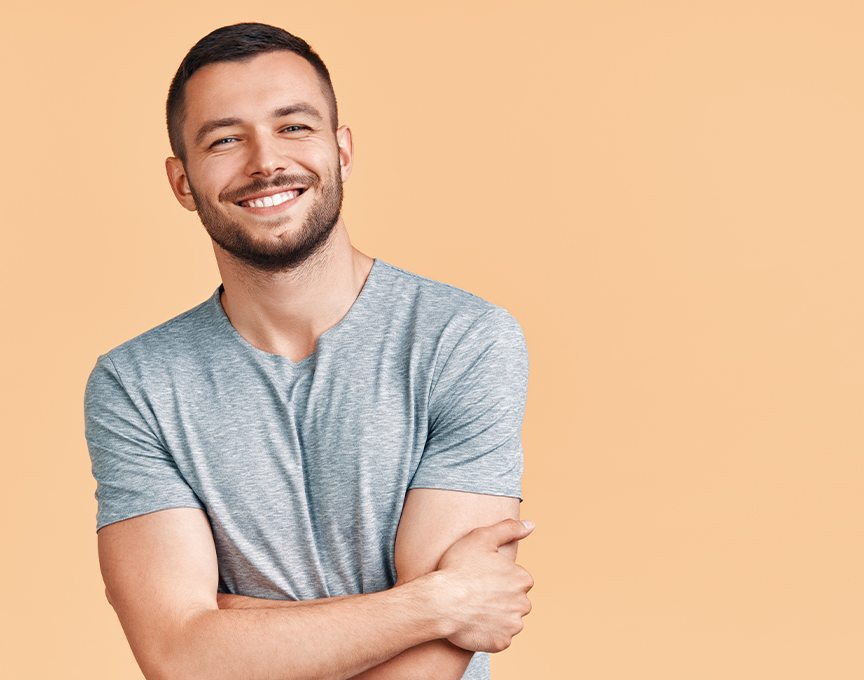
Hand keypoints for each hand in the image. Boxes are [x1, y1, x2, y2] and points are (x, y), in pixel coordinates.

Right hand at [435, 519, 534, 652]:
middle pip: (515, 600)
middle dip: (500, 598)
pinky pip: (499, 637)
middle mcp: (523, 603)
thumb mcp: (482, 537)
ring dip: (495, 616)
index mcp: (522, 578)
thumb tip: (531, 525)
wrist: (440, 602)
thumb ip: (509, 529)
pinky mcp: (501, 642)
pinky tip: (473, 623)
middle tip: (476, 593)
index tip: (481, 577)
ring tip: (473, 608)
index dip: (498, 577)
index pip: (517, 579)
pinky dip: (489, 633)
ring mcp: (512, 625)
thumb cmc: (458, 567)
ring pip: (508, 619)